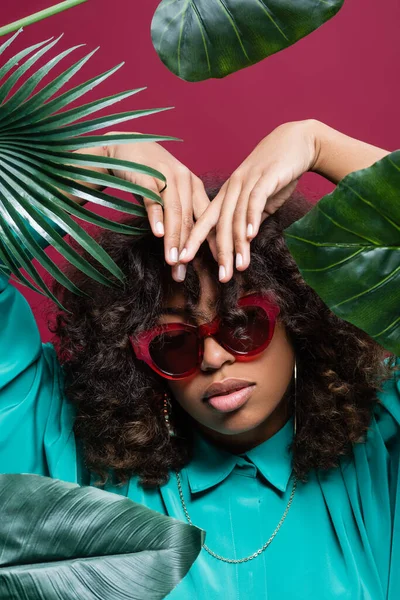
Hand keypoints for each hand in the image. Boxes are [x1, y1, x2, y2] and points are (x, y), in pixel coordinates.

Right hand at [106, 135, 215, 281]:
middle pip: (191, 220)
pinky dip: (156, 217)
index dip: (213, 242)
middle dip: (190, 249)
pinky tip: (158, 234)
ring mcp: (166, 176)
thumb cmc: (150, 175)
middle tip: (186, 272)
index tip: (218, 265)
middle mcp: (184, 180)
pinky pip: (153, 198)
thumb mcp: (171, 192)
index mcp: (194, 186)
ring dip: (174, 239)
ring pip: (174, 212)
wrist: (124, 146)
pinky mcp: (146, 175)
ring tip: (173, 261)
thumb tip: (190, 246)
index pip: (207, 218)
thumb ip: (181, 213)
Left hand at [178, 120, 319, 281]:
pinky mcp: (265, 177)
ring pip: (236, 217)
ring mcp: (247, 181)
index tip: (183, 261)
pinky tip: (250, 236)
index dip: (193, 241)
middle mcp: (232, 188)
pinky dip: (251, 219)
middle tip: (220, 277)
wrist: (298, 141)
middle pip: (219, 223)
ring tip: (238, 267)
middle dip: (218, 252)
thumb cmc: (278, 172)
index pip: (205, 220)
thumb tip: (245, 240)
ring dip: (237, 244)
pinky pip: (255, 200)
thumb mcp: (260, 199)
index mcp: (227, 194)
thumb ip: (251, 218)